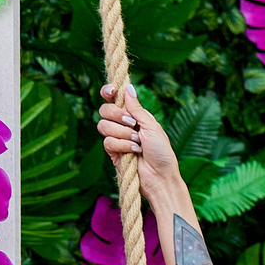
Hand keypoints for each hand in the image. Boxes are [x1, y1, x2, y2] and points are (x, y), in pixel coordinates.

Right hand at [96, 83, 179, 201]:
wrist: (160, 176)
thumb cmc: (161, 151)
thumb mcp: (151, 126)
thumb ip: (137, 108)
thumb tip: (128, 88)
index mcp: (133, 115)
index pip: (114, 99)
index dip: (109, 92)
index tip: (112, 91)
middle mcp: (123, 125)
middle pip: (104, 110)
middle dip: (116, 114)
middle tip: (133, 124)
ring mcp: (117, 138)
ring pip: (103, 125)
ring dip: (122, 132)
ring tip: (137, 142)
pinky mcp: (113, 152)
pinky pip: (107, 142)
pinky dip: (122, 145)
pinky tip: (134, 151)